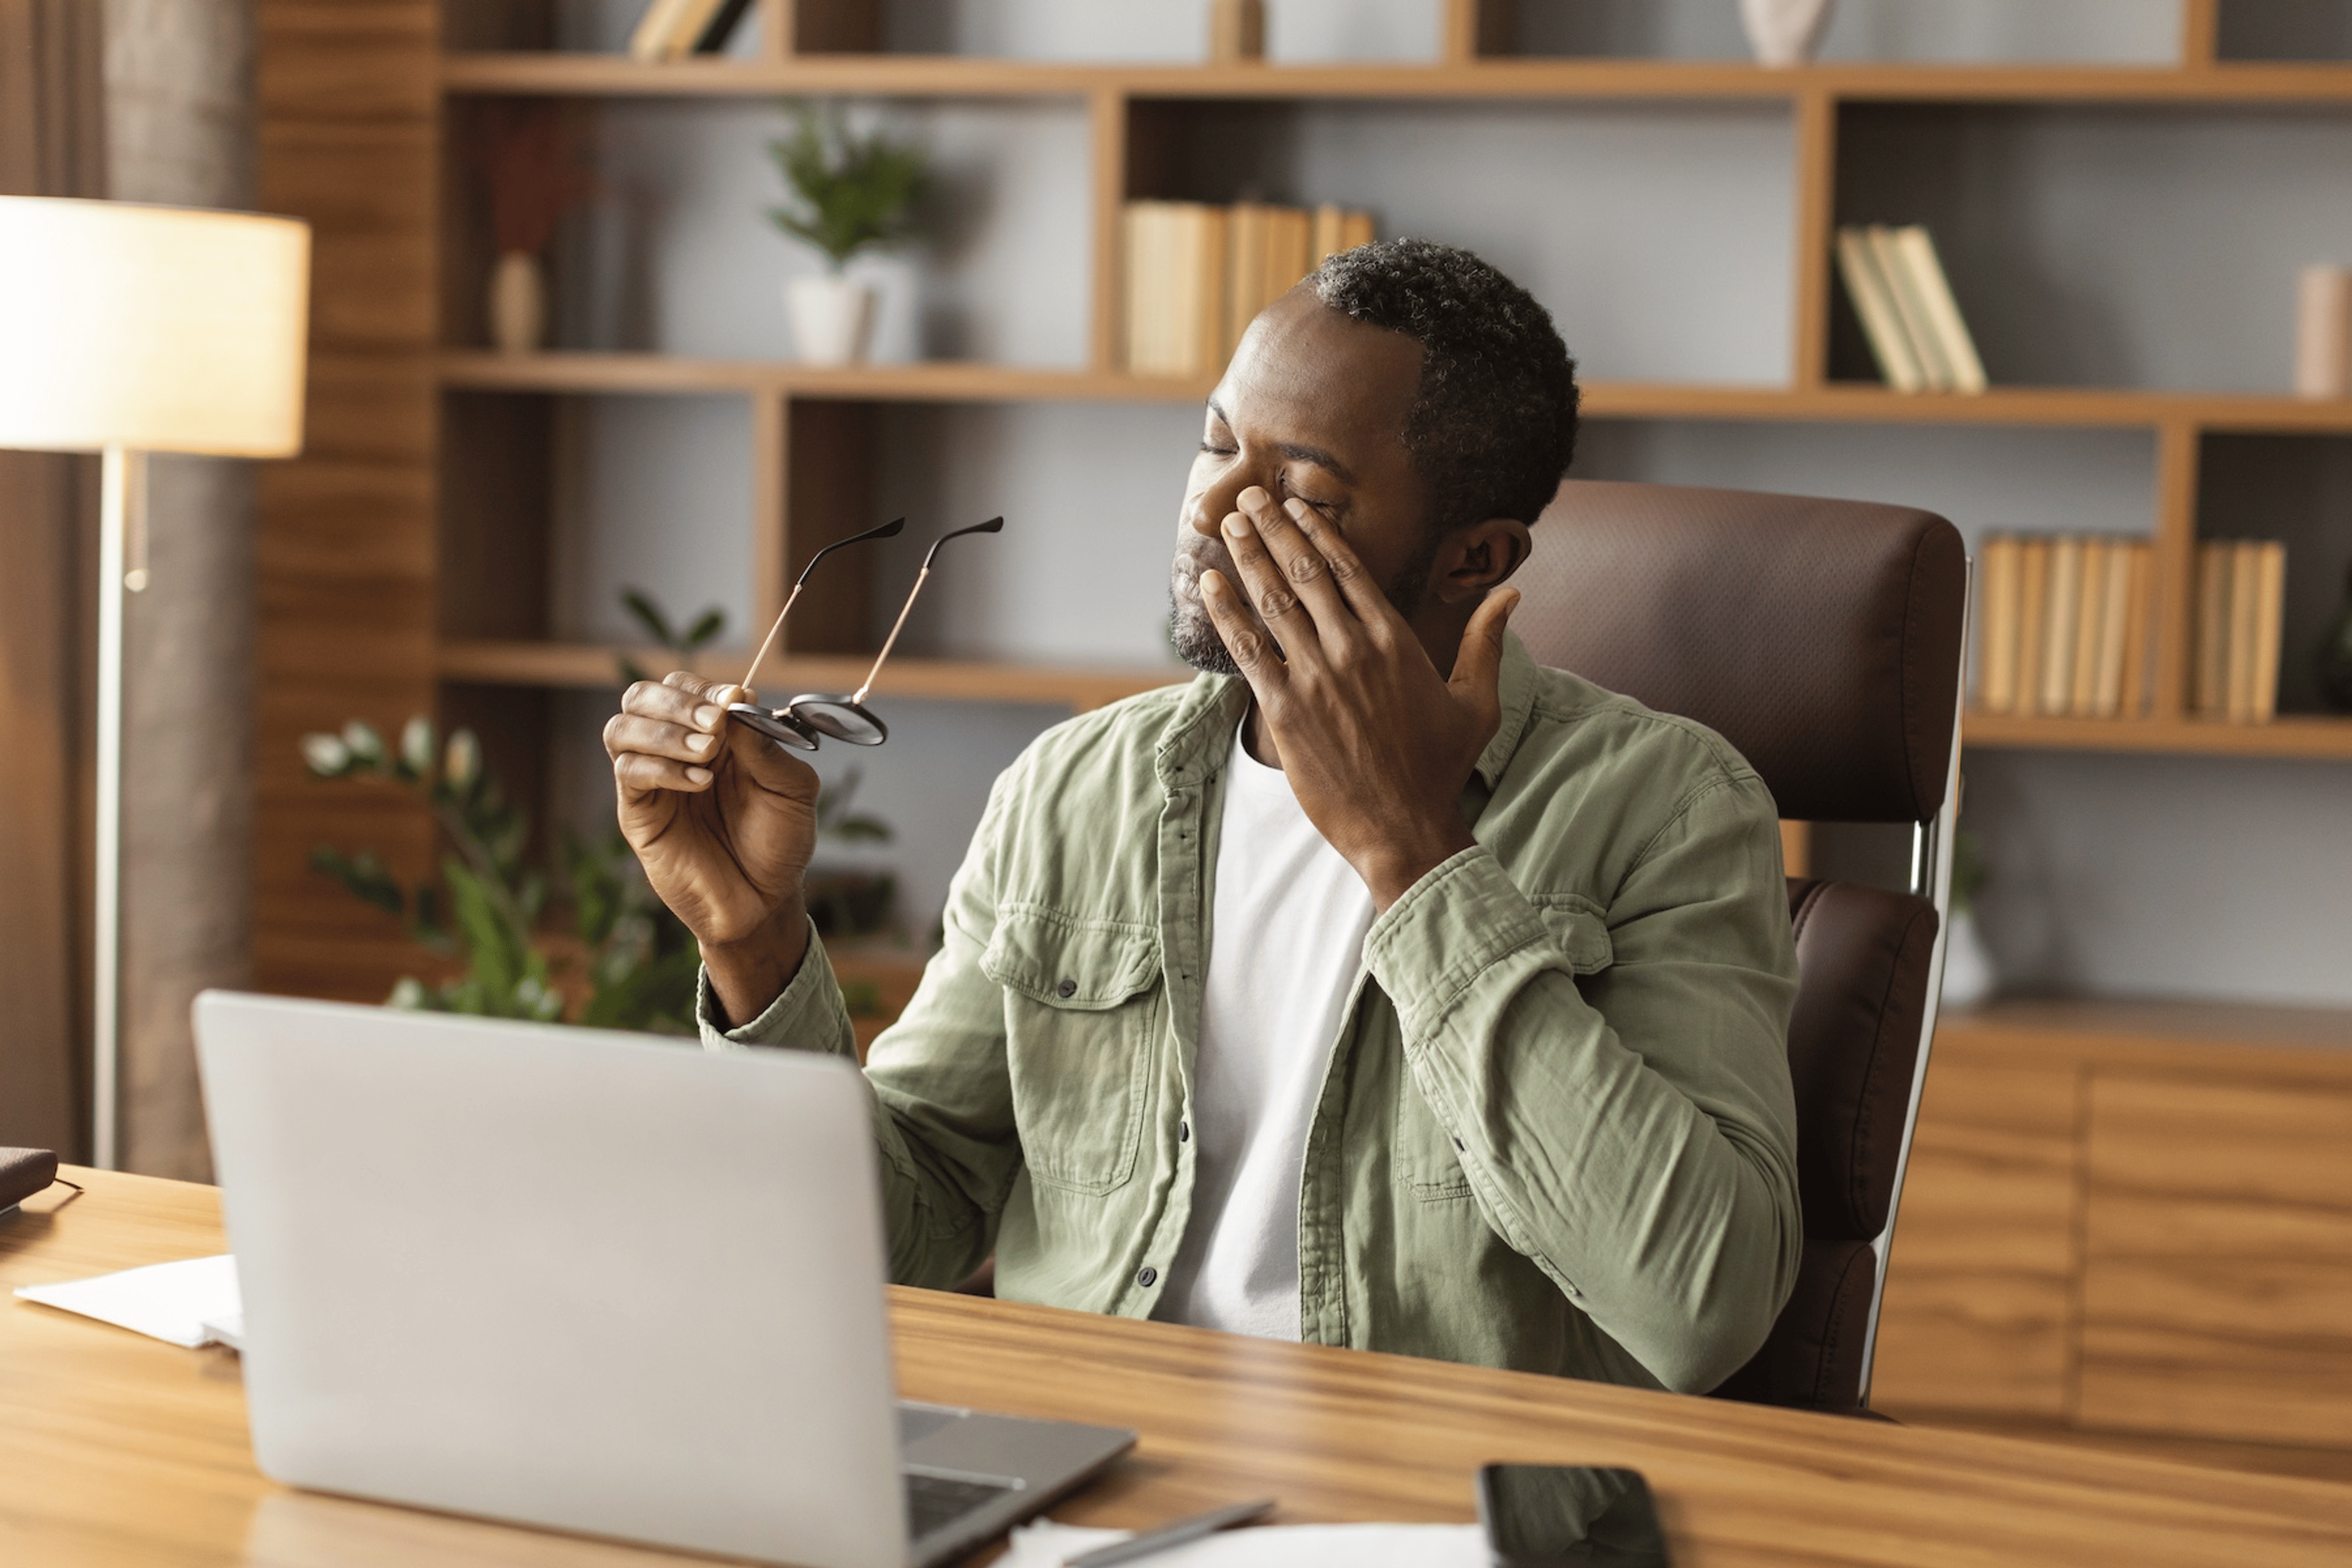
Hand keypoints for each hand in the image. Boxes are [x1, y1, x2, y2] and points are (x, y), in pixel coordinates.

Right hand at [603, 672, 817, 1024]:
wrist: (764, 902)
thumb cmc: (779, 844)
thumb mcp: (792, 790)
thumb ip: (767, 746)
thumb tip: (736, 703)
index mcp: (714, 736)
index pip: (688, 687)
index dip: (707, 689)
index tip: (737, 700)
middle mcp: (675, 750)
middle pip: (642, 696)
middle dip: (677, 701)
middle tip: (715, 724)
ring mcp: (653, 781)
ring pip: (621, 728)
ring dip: (664, 731)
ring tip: (707, 754)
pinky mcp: (638, 814)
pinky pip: (628, 772)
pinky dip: (661, 767)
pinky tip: (699, 782)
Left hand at [1198, 486, 1517, 910]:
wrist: (1406, 828)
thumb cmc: (1442, 768)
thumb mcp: (1478, 700)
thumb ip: (1487, 641)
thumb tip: (1512, 594)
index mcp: (1395, 639)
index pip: (1349, 570)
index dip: (1317, 532)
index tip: (1295, 506)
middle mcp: (1353, 648)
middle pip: (1305, 573)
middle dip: (1273, 529)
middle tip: (1247, 496)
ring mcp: (1316, 677)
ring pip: (1274, 601)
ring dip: (1248, 557)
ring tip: (1228, 524)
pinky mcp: (1286, 709)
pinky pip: (1248, 649)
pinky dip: (1226, 613)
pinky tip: (1209, 584)